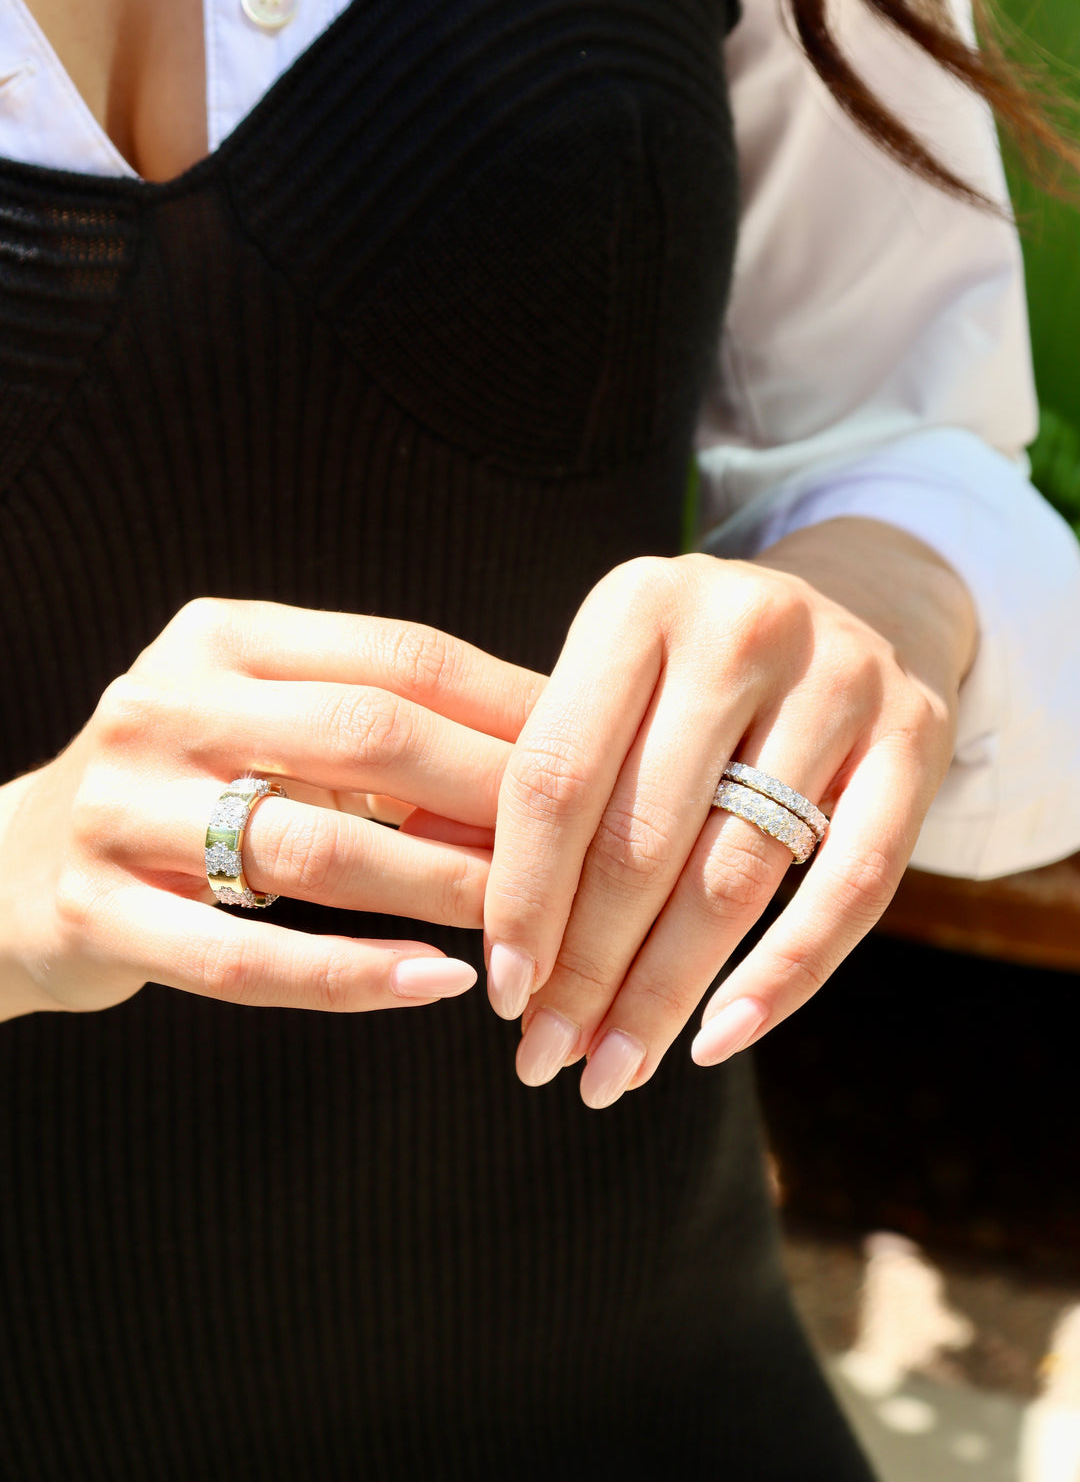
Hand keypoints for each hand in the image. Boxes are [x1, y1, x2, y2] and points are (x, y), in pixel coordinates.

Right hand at [0, 599, 542, 1020]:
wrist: (9, 866)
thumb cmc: (185, 786)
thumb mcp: (263, 723)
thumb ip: (377, 730)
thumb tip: (547, 761)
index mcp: (224, 639)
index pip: (400, 656)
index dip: (512, 705)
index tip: (604, 753)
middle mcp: (164, 704)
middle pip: (369, 738)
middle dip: (493, 794)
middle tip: (589, 848)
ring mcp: (121, 808)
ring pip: (314, 849)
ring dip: (438, 888)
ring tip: (528, 926)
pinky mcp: (94, 911)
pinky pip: (241, 956)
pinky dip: (348, 975)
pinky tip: (432, 986)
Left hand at [482, 521, 975, 1105]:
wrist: (862, 605)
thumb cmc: (697, 669)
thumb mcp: (614, 680)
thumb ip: (539, 769)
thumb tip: (432, 878)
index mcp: (638, 605)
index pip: (558, 776)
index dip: (522, 896)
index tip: (501, 992)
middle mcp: (740, 627)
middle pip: (643, 838)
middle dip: (586, 966)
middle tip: (547, 1056)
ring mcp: (841, 677)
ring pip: (737, 873)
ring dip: (666, 992)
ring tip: (614, 1066)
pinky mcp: (918, 735)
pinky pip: (851, 888)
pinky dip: (783, 978)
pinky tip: (719, 1038)